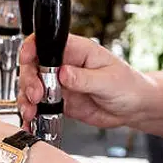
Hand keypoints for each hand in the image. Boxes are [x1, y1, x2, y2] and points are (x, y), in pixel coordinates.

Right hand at [18, 34, 155, 129]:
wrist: (135, 107)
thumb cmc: (129, 86)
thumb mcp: (109, 80)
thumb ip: (84, 78)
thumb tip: (63, 72)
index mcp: (78, 50)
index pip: (48, 42)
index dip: (33, 48)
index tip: (28, 60)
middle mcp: (65, 64)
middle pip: (34, 65)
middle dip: (29, 80)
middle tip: (36, 95)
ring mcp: (61, 83)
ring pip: (32, 86)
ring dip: (27, 98)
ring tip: (31, 111)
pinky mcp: (60, 101)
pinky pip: (40, 105)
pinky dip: (32, 113)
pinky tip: (31, 120)